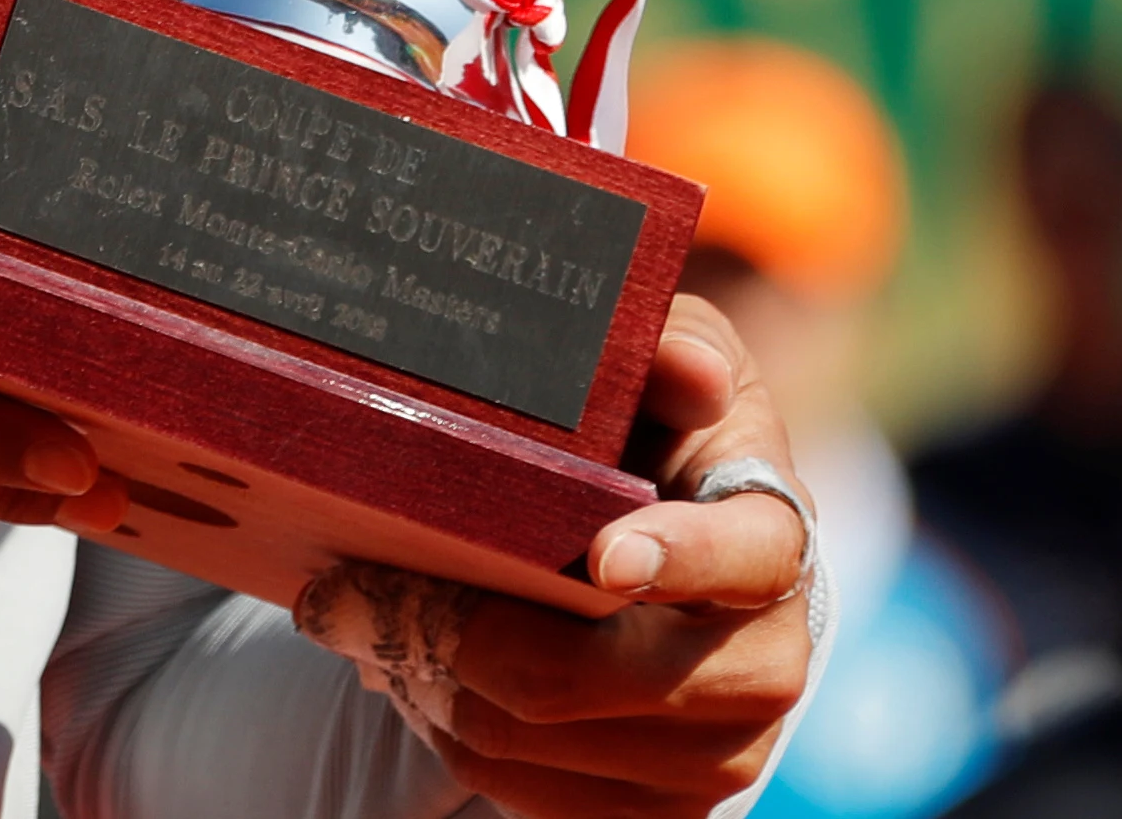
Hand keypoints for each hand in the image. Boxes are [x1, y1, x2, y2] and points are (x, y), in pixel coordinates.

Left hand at [297, 292, 818, 818]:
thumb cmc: (656, 441)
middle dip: (452, 627)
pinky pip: (516, 792)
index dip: (680, 557)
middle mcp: (764, 664)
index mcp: (775, 537)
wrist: (670, 566)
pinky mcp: (658, 818)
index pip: (748, 556)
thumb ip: (670, 350)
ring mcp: (715, 757)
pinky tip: (419, 669)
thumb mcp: (661, 371)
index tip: (603, 554)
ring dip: (427, 678)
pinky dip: (445, 729)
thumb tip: (688, 369)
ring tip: (370, 613)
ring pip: (526, 739)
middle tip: (346, 584)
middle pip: (588, 676)